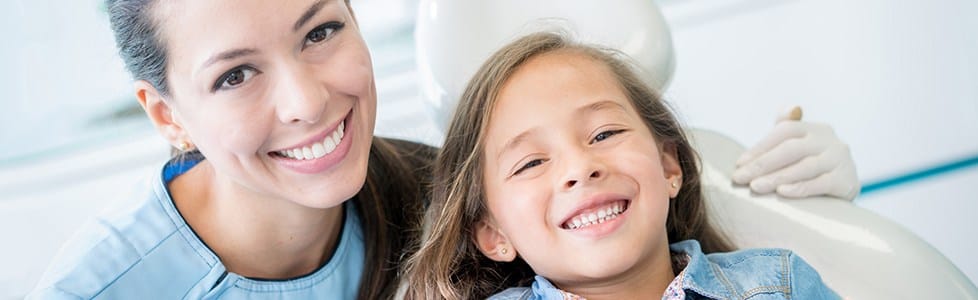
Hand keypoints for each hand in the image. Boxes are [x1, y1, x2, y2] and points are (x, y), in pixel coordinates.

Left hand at [732, 107, 859, 199]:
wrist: (843, 189)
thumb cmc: (811, 164)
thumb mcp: (799, 145)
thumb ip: (788, 127)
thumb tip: (790, 107)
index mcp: (814, 128)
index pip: (784, 131)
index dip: (760, 146)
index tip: (739, 164)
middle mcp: (829, 140)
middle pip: (792, 149)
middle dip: (763, 164)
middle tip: (740, 178)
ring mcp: (840, 159)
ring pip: (805, 167)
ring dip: (777, 177)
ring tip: (756, 187)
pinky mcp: (846, 179)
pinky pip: (822, 183)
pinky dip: (801, 187)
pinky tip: (782, 192)